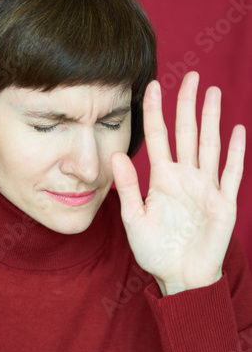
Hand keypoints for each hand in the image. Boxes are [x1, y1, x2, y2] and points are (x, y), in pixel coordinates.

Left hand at [111, 71, 245, 295]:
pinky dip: (234, 151)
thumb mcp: (134, 217)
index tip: (151, 86)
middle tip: (191, 76)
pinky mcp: (224, 202)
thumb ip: (127, 187)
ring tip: (213, 92)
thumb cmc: (154, 248)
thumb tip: (115, 155)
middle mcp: (184, 176)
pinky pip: (231, 172)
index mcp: (161, 178)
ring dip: (212, 119)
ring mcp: (206, 187)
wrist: (178, 275)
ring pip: (209, 144)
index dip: (155, 111)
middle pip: (186, 132)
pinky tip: (236, 129)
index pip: (158, 137)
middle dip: (188, 104)